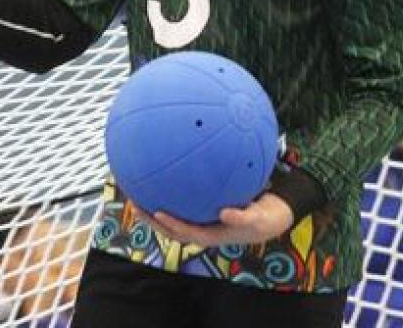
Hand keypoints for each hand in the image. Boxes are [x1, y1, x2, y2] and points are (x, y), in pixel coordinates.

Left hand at [133, 193, 294, 248]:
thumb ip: (243, 218)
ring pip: (172, 215)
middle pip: (169, 227)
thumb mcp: (258, 220)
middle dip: (150, 218)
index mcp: (210, 234)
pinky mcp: (201, 209)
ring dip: (153, 206)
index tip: (156, 212)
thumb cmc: (262, 219)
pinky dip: (170, 188)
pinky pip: (183, 199)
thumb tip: (226, 213)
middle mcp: (200, 228)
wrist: (267, 218)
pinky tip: (164, 166)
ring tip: (136, 187)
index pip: (184, 231)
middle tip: (134, 203)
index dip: (170, 224)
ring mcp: (199, 219)